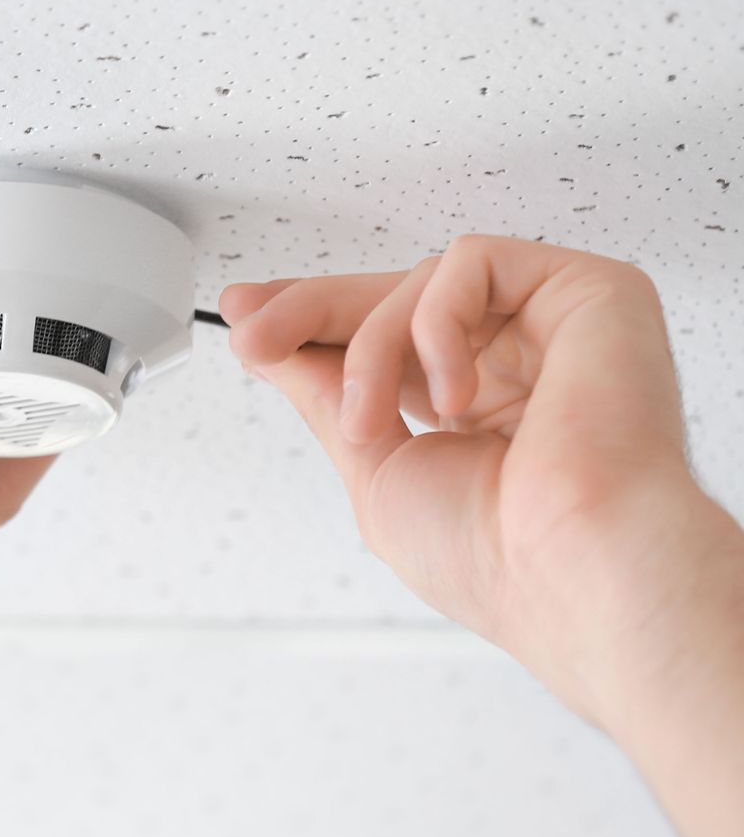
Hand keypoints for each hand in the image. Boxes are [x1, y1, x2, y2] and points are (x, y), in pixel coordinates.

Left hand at [222, 234, 741, 726]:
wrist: (573, 574)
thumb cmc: (495, 558)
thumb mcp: (373, 468)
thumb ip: (326, 395)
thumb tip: (270, 344)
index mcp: (477, 410)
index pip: (387, 339)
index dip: (313, 321)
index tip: (246, 319)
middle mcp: (518, 363)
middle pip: (397, 296)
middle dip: (309, 310)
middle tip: (253, 331)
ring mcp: (555, 327)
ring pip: (422, 283)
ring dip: (369, 349)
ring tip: (366, 423)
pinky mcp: (590, 292)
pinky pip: (473, 262)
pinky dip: (436, 324)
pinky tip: (451, 398)